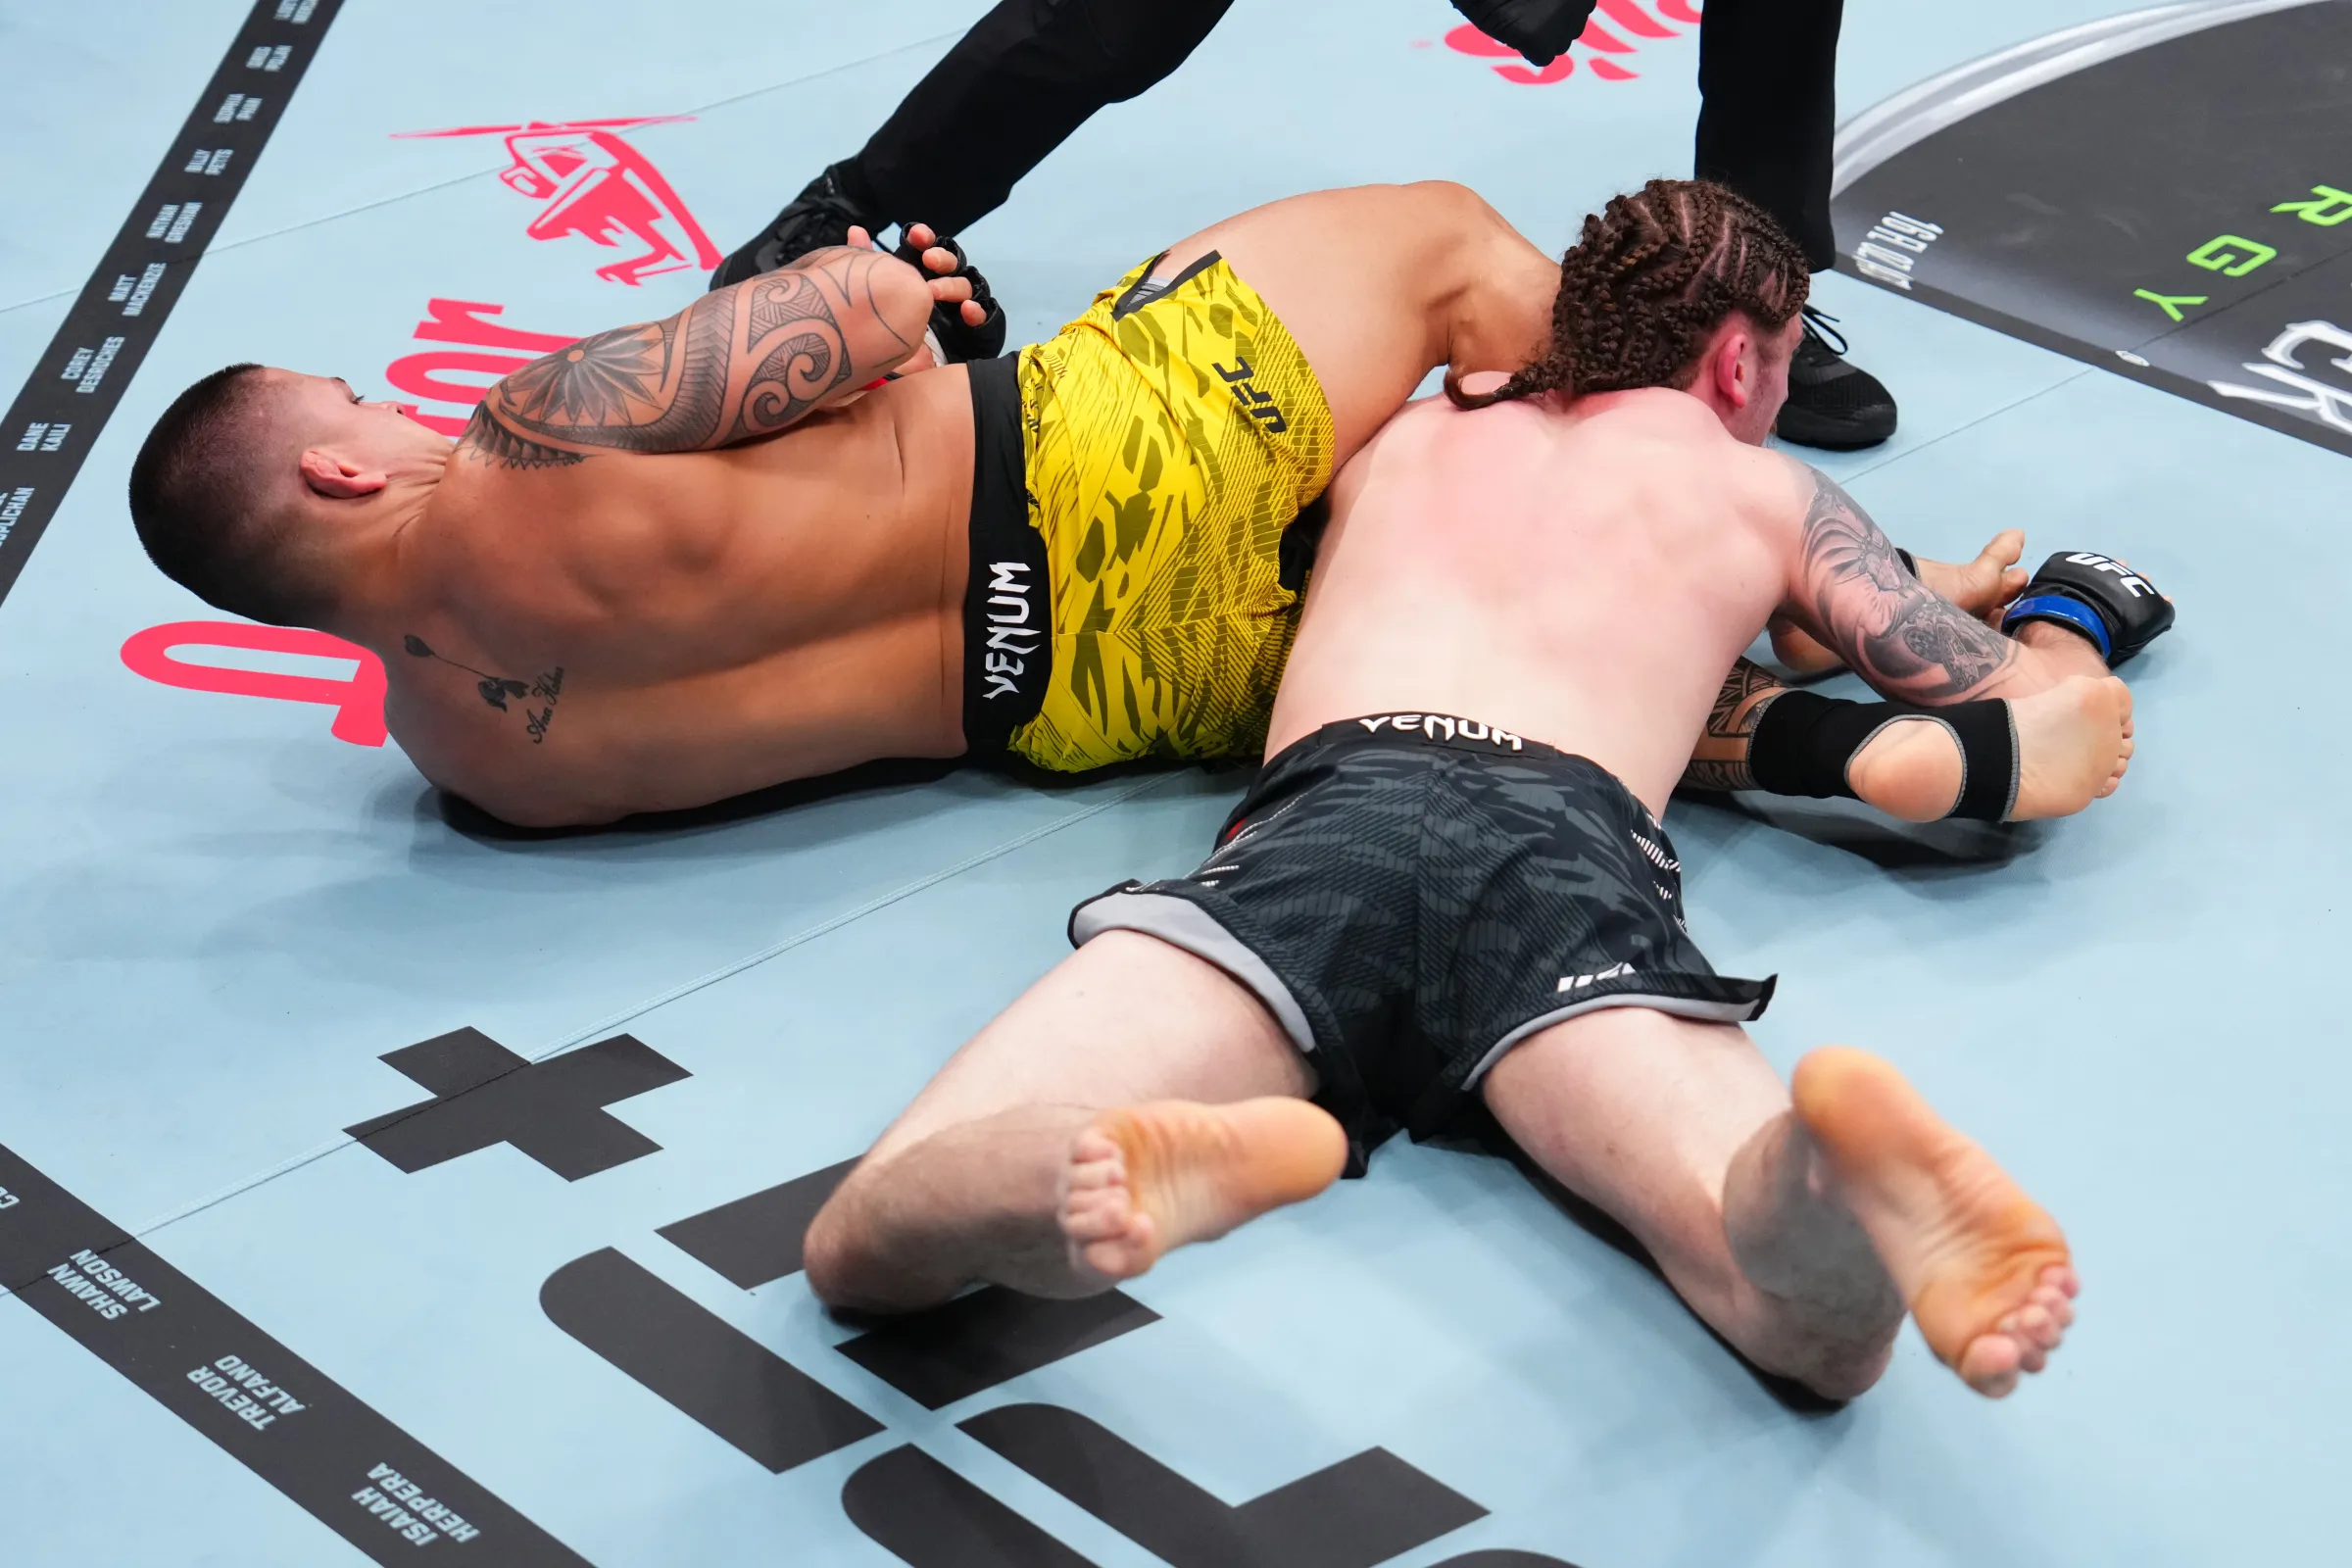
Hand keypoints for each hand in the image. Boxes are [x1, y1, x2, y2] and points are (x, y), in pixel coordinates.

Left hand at [859, 222, 986, 328]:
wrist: (912, 367)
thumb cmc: (897, 327)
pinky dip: (976, 311)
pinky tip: (966, 310)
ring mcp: (962, 303)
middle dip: (941, 258)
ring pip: (965, 285)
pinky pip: (982, 315)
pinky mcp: (975, 326)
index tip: (916, 236)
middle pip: (950, 262)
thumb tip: (855, 231)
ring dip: (952, 285)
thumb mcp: (880, 292)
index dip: (924, 239)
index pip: (927, 248)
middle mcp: (945, 283)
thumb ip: (869, 261)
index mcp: (923, 273)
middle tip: (928, 260)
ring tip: (934, 291)